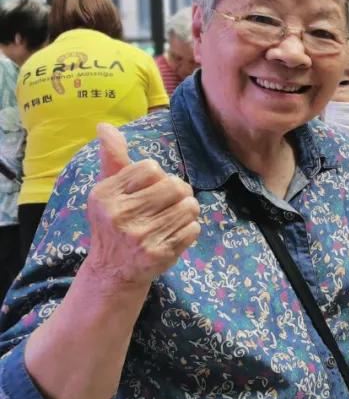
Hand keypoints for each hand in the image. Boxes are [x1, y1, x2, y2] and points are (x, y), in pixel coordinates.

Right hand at [85, 124, 200, 291]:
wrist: (112, 271)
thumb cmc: (114, 222)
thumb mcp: (107, 191)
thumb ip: (112, 158)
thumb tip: (105, 126)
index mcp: (106, 195)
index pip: (151, 168)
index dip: (157, 177)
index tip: (149, 189)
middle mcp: (120, 215)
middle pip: (176, 185)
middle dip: (179, 191)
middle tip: (170, 202)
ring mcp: (140, 237)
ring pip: (189, 206)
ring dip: (187, 210)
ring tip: (173, 217)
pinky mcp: (159, 254)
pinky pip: (193, 228)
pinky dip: (189, 229)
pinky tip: (174, 234)